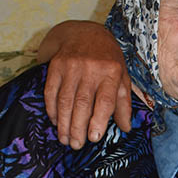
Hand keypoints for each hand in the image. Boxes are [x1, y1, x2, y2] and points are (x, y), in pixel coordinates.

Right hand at [38, 20, 132, 148]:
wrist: (84, 32)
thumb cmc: (107, 60)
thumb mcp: (121, 77)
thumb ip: (123, 103)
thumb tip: (126, 128)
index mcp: (111, 72)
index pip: (104, 100)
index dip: (98, 120)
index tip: (93, 138)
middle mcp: (91, 68)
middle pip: (82, 103)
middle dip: (78, 128)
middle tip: (76, 145)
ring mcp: (71, 66)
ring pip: (65, 100)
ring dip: (63, 123)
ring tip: (65, 140)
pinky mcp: (56, 66)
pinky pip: (51, 91)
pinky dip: (52, 109)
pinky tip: (55, 121)